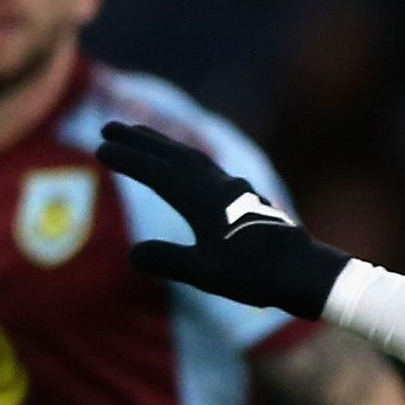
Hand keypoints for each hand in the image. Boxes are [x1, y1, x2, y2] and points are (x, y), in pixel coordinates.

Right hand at [95, 123, 349, 319]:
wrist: (304, 272)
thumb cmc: (257, 276)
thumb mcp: (207, 275)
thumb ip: (169, 261)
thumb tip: (133, 252)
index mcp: (204, 202)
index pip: (157, 173)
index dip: (129, 159)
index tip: (101, 148)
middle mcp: (217, 187)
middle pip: (172, 155)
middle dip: (139, 141)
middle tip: (108, 127)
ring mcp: (232, 189)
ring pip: (190, 157)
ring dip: (162, 144)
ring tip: (139, 135)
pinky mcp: (243, 197)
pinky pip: (206, 167)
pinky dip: (185, 157)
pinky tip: (182, 163)